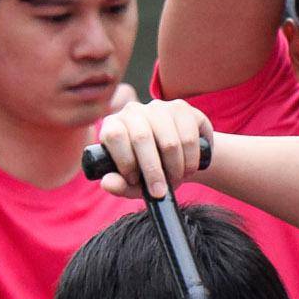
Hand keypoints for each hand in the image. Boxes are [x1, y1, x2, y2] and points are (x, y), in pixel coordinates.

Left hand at [89, 98, 215, 198]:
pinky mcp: (182, 108)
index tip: (134, 181)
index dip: (125, 161)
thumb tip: (107, 183)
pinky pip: (189, 137)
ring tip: (176, 178)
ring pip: (168, 141)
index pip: (114, 135)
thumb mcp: (133, 185)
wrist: (179, 160)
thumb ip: (119, 186)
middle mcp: (133, 111)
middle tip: (160, 191)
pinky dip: (191, 160)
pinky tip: (189, 167)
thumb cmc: (149, 172)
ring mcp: (158, 107)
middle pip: (142, 138)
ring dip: (175, 167)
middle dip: (152, 171)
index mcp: (113, 126)